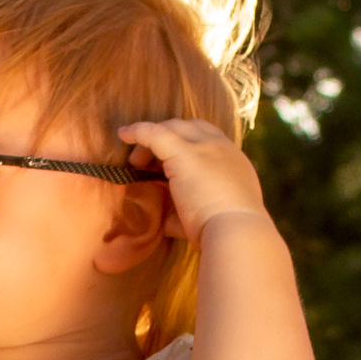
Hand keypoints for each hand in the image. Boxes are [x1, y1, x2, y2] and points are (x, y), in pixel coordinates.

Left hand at [117, 118, 268, 239]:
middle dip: (167, 138)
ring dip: (152, 139)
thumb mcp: (208, 214)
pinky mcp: (187, 153)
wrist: (236, 232)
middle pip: (189, 127)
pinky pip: (156, 133)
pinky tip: (123, 134)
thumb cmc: (221, 231)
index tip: (165, 163)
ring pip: (172, 127)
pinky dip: (138, 131)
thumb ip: (187, 211)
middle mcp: (221, 148)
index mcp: (232, 161)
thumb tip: (167, 220)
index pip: (206, 138)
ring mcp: (205, 147)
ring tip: (135, 162)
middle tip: (146, 164)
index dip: (183, 144)